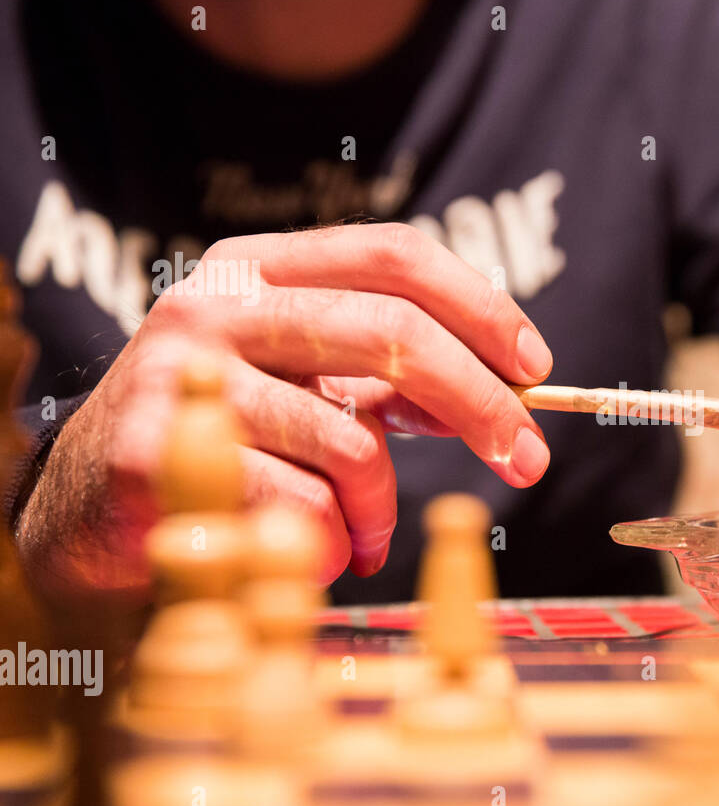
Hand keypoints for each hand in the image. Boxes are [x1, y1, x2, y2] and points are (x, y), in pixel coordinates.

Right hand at [16, 223, 552, 615]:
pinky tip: (322, 551)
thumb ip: (390, 377)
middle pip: (391, 331)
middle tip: (529, 458)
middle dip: (480, 402)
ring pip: (353, 442)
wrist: (96, 504)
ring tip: (372, 531)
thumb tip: (503, 387)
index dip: (481, 306)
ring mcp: (186, 376)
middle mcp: (218, 306)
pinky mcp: (162, 454)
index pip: (393, 254)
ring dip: (386, 505)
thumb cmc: (232, 437)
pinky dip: (338, 541)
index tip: (535, 366)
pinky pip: (304, 507)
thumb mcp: (309, 385)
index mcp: (261, 267)